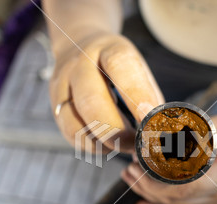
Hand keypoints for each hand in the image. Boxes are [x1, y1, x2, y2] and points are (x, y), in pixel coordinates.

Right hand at [49, 33, 163, 152]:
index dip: (137, 96)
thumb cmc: (119, 67)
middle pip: (91, 101)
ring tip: (123, 144)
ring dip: (103, 143)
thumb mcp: (138, 70)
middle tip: (136, 144)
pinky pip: (70, 134)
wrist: (78, 44)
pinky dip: (92, 145)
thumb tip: (161, 134)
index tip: (151, 121)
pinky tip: (107, 143)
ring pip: (74, 124)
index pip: (121, 67)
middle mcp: (81, 64)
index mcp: (109, 49)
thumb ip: (150, 99)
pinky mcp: (54, 104)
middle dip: (116, 131)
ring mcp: (62, 85)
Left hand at [121, 113, 216, 203]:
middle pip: (175, 200)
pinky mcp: (211, 196)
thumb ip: (201, 130)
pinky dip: (160, 202)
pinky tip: (142, 202)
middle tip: (127, 171)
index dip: (155, 182)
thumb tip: (170, 134)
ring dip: (150, 193)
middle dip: (146, 187)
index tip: (137, 166)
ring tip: (129, 178)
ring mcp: (215, 198)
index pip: (183, 188)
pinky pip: (182, 203)